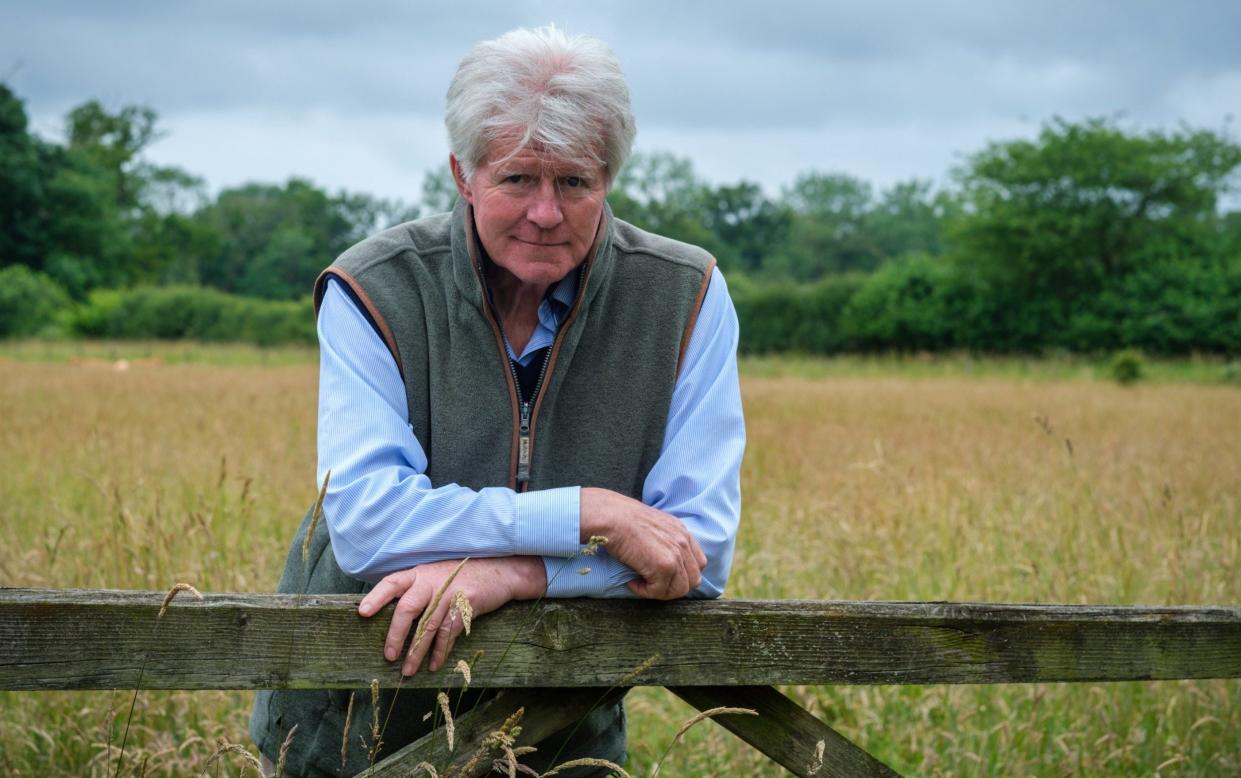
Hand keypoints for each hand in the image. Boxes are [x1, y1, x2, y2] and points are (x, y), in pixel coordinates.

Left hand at [357, 556, 546, 675]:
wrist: (500, 572)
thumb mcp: (435, 576)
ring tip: (409, 670)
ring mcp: (450, 592)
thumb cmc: (461, 577)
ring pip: (429, 625)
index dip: (376, 597)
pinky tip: (435, 664)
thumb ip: (416, 591)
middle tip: (389, 657)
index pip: (392, 583)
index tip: (362, 613)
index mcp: (419, 573)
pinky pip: (450, 632)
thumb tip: (392, 618)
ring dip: (418, 651)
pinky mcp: (466, 604)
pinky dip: (441, 650)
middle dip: (396, 635)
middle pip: (408, 608)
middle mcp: (431, 581)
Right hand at [580, 487, 706, 599]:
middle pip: (693, 579)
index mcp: (682, 532)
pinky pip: (659, 592)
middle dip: (673, 586)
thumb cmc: (622, 519)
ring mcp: (675, 555)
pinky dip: (644, 591)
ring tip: (641, 583)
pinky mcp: (663, 567)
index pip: (699, 563)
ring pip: (679, 590)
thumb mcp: (653, 525)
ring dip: (659, 591)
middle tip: (652, 584)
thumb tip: (659, 560)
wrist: (611, 517)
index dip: (683, 575)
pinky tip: (632, 582)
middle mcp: (683, 542)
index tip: (664, 577)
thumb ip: (664, 540)